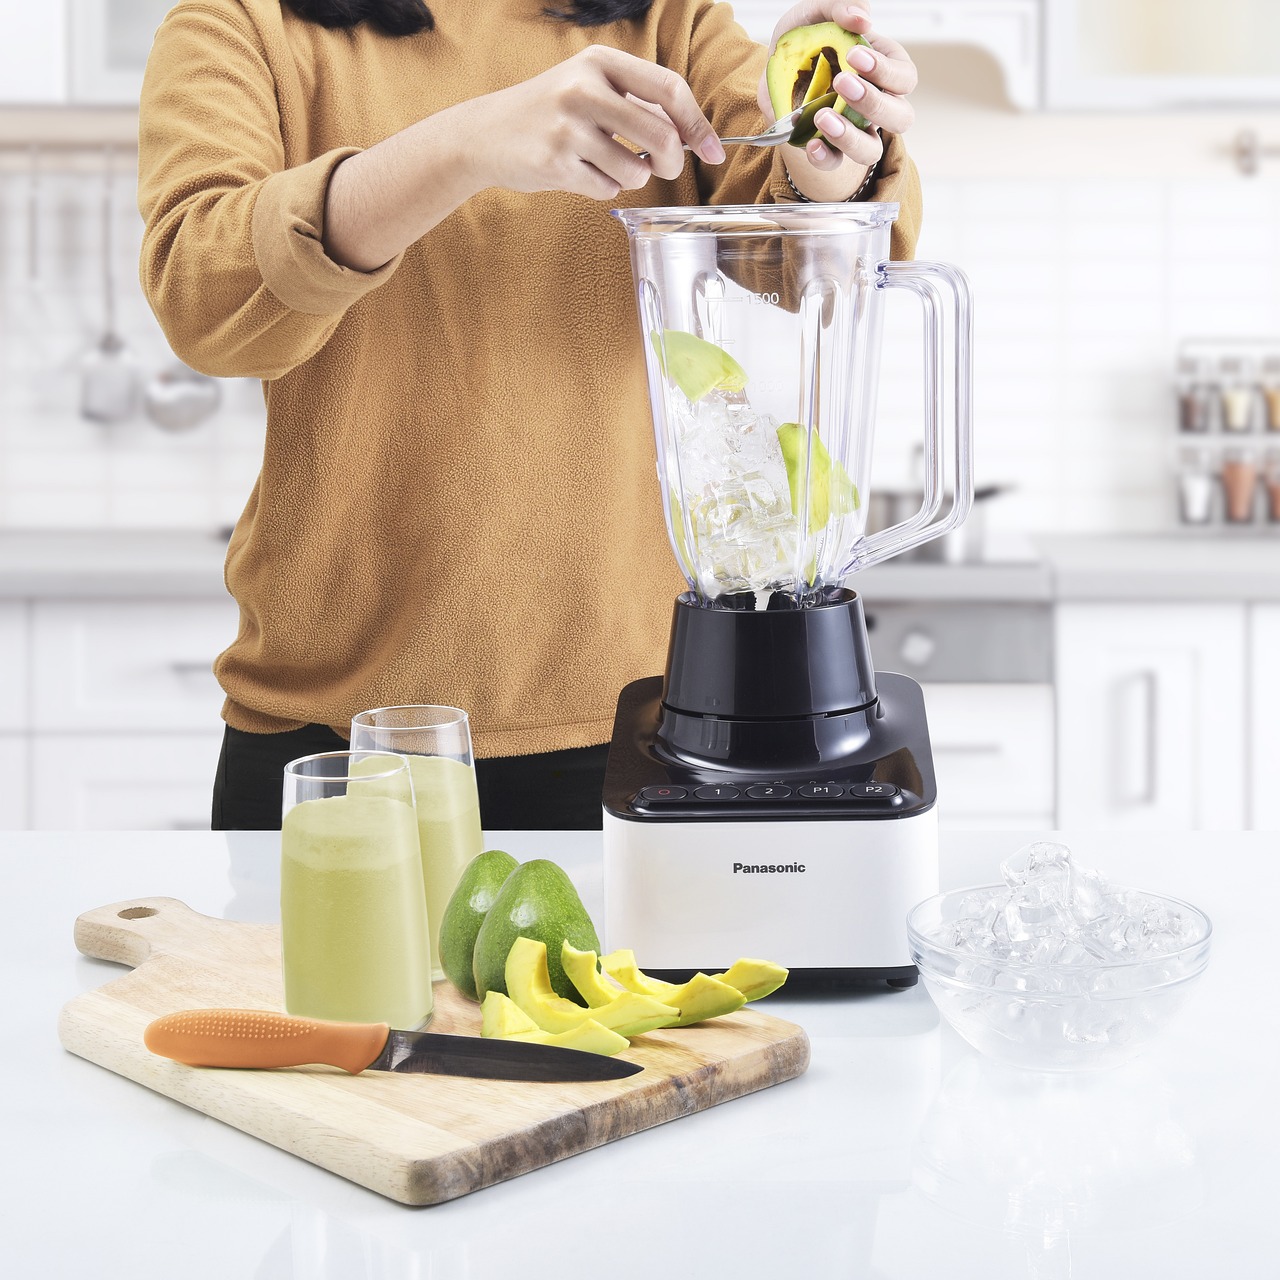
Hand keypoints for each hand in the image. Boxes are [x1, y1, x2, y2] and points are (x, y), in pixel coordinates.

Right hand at [463, 45, 724, 200]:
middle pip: (661, 136)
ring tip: (608, 165)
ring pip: (636, 171)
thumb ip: (637, 103)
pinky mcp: (555, 163)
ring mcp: (567, 127)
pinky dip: (604, 187)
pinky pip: (607, 188)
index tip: (713, 150)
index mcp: (600, 62)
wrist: (485, 133)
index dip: (697, 123)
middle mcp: (584, 88)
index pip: (668, 89)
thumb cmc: (550, 112)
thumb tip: (693, 136)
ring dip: (633, 177)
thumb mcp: (590, 87)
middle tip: (665, 168)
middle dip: (673, 162)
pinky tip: (581, 172)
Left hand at [758, 2, 917, 195]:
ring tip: (823, 117)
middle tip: (841, 82)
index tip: (854, 55)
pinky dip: (825, 156)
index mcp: (885, 70)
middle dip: (873, 102)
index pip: (904, 77)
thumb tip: (862, 16)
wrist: (775, 74)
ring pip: (871, 149)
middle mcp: (879, 105)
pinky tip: (811, 143)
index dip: (885, 71)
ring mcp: (857, 133)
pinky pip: (835, 164)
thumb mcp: (816, 15)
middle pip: (900, 117)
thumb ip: (838, 8)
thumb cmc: (808, 41)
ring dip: (850, 136)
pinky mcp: (831, 151)